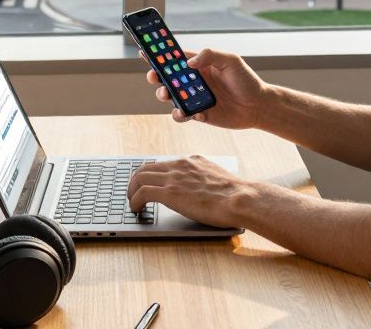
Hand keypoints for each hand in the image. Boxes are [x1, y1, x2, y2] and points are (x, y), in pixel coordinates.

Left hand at [127, 155, 255, 227]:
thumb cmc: (234, 194)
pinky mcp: (169, 193)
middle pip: (146, 168)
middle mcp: (180, 165)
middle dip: (135, 181)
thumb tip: (201, 188)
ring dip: (132, 191)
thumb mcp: (216, 177)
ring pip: (140, 178)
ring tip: (132, 203)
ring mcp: (173, 178)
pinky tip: (136, 209)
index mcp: (191, 161)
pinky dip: (134, 201)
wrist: (238, 198)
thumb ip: (204, 178)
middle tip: (133, 193)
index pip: (162, 163)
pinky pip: (142, 193)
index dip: (151, 175)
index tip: (148, 184)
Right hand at [141, 47, 269, 129]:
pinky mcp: (198, 115)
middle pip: (167, 78)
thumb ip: (210, 55)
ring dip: (164, 95)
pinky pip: (182, 115)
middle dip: (156, 76)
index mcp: (199, 65)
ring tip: (167, 95)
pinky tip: (192, 113)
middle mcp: (193, 81)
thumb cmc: (246, 80)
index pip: (174, 58)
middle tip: (154, 77)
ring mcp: (194, 98)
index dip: (159, 55)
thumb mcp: (231, 60)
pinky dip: (181, 114)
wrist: (258, 106)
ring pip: (170, 97)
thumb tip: (189, 62)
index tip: (145, 51)